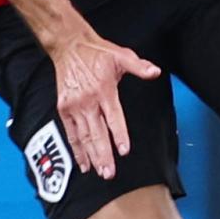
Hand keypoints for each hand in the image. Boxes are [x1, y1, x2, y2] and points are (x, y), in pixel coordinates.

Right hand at [48, 31, 161, 178]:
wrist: (69, 46)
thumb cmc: (97, 52)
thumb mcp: (122, 55)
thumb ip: (139, 66)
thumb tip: (155, 71)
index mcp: (104, 90)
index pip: (113, 117)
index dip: (118, 134)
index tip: (123, 150)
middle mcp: (88, 101)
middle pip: (96, 132)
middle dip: (103, 154)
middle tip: (110, 172)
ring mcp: (74, 106)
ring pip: (83, 136)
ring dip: (91, 156)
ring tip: (99, 171)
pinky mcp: (63, 109)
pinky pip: (70, 133)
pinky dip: (76, 149)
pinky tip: (83, 163)